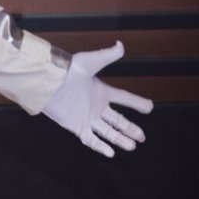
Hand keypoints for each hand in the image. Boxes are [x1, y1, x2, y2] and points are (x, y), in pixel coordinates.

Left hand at [41, 42, 152, 156]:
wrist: (48, 82)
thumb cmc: (67, 70)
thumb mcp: (89, 62)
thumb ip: (106, 56)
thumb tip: (121, 45)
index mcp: (101, 91)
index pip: (124, 98)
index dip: (137, 103)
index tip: (150, 107)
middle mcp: (96, 106)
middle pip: (117, 120)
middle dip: (130, 128)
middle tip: (142, 136)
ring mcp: (87, 117)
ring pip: (108, 132)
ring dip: (120, 140)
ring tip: (132, 146)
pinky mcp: (77, 126)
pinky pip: (91, 140)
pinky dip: (101, 147)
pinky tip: (111, 153)